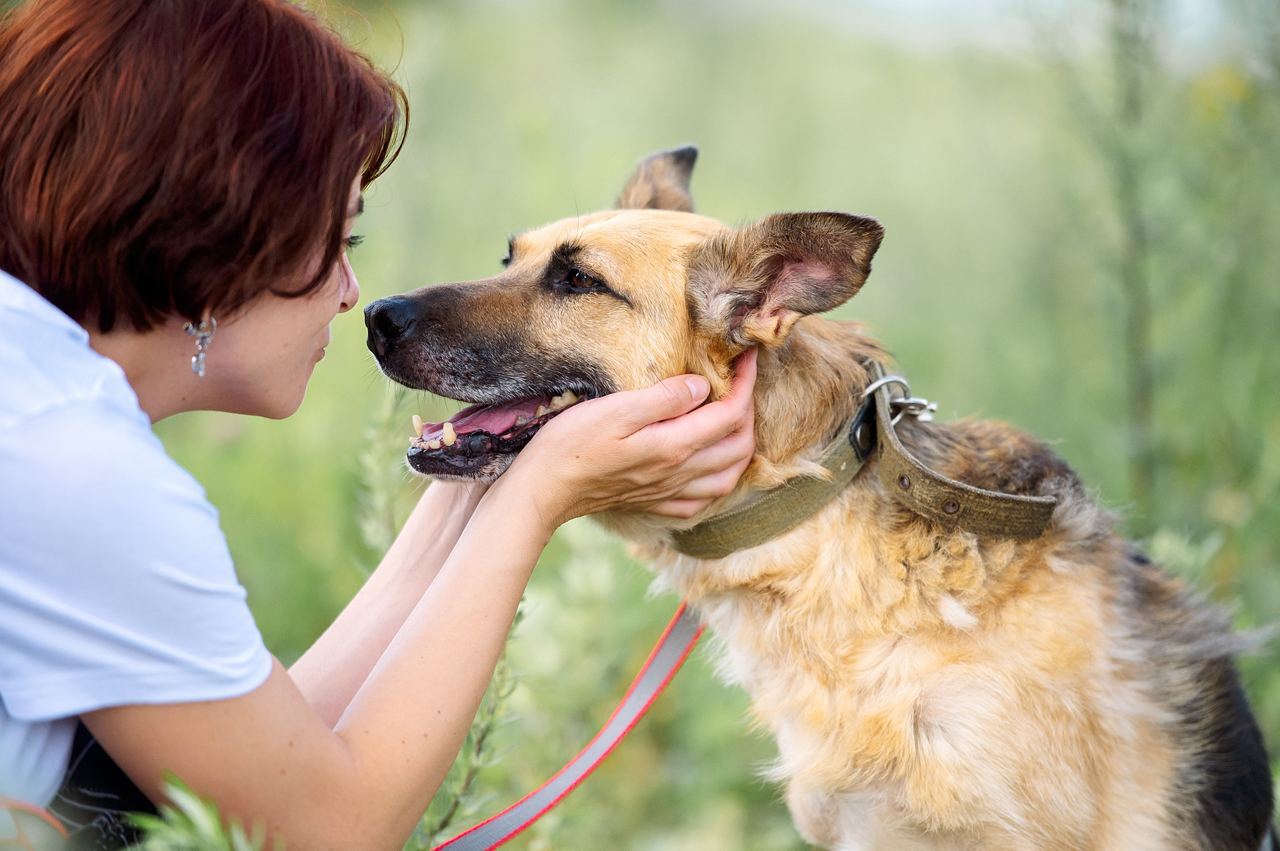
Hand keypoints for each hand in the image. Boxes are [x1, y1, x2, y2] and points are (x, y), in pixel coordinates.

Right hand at [503, 349, 757, 527]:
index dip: (746, 384)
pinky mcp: (654, 504)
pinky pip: (703, 499)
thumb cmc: (571, 445)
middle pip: (739, 447)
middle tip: (741, 383)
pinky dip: (718, 479)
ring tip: (734, 420)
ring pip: (728, 477)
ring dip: (741, 447)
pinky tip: (709, 464)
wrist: (543, 490)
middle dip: (749, 412)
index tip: (748, 358)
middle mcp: (679, 473)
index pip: (730, 415)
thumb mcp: (615, 409)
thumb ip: (664, 399)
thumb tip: (702, 387)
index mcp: (674, 446)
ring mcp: (668, 492)